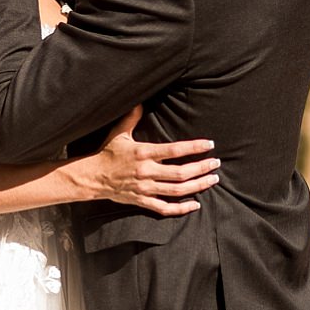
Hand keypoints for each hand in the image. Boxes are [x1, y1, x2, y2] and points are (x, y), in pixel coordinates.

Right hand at [80, 107, 218, 215]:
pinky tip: (195, 204)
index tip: (209, 145)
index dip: (194, 148)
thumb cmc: (107, 153)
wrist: (93, 176)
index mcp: (143, 153)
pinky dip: (181, 208)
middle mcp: (147, 171)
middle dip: (202, 168)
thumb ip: (131, 118)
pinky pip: (165, 208)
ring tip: (212, 180)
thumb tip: (140, 101)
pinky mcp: (142, 201)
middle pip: (181, 173)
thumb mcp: (118, 133)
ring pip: (177, 190)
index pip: (174, 150)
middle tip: (216, 164)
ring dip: (198, 185)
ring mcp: (146, 188)